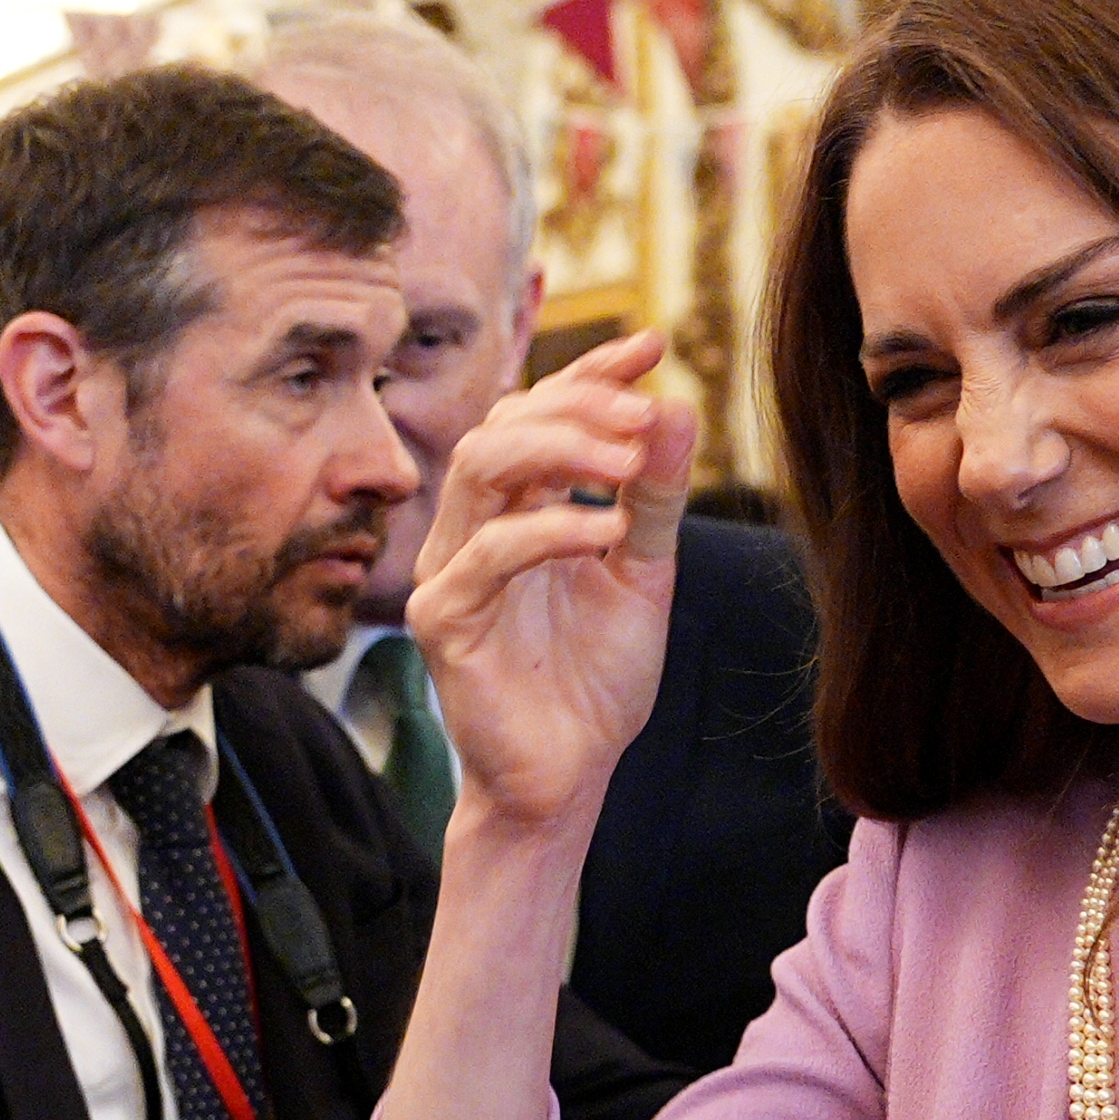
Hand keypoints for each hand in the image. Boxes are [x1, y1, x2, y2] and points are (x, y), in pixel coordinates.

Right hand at [408, 331, 700, 831]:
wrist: (569, 776)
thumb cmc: (597, 677)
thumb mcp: (643, 573)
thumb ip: (654, 497)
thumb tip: (676, 406)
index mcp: (517, 509)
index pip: (538, 414)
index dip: (591, 372)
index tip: (654, 343)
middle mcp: (473, 527)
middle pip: (502, 426)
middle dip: (577, 404)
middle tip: (645, 410)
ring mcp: (449, 570)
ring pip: (480, 469)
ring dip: (560, 449)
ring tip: (629, 457)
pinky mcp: (442, 620)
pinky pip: (487, 555)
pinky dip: (551, 531)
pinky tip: (609, 530)